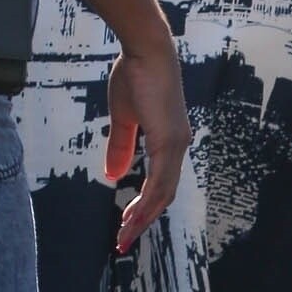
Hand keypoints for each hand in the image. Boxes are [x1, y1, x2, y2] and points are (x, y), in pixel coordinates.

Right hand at [105, 32, 189, 253]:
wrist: (146, 51)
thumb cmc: (135, 76)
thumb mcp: (124, 117)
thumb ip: (121, 147)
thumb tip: (114, 175)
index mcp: (169, 141)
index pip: (161, 184)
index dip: (145, 206)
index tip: (127, 224)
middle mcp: (178, 145)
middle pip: (164, 195)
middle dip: (144, 220)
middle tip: (124, 241)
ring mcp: (176, 143)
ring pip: (163, 192)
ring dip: (143, 216)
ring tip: (124, 235)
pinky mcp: (169, 139)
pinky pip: (161, 178)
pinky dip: (148, 199)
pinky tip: (134, 214)